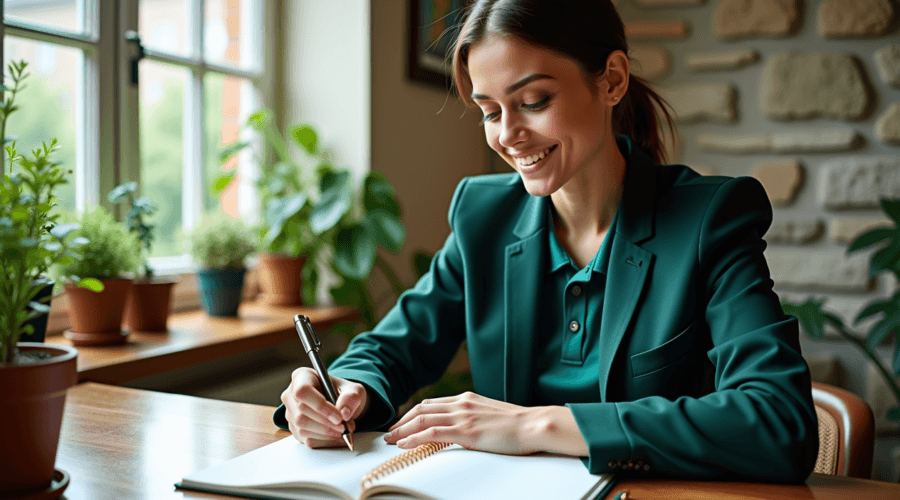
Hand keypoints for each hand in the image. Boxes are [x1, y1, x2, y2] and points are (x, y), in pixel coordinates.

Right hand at [280, 367, 367, 447]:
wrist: (341, 405)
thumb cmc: (343, 393)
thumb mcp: (354, 390)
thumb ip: (352, 397)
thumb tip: (344, 413)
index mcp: (302, 376)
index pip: (303, 391)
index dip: (319, 406)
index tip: (338, 417)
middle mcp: (291, 394)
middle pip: (301, 412)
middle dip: (326, 423)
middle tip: (344, 427)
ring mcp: (290, 412)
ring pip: (302, 428)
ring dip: (326, 433)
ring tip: (343, 430)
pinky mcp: (294, 429)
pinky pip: (305, 439)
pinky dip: (324, 440)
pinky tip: (336, 435)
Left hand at [383, 392, 541, 454]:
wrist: (534, 424)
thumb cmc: (517, 424)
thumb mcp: (489, 415)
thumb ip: (473, 418)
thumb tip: (462, 429)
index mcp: (467, 399)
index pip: (431, 404)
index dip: (412, 414)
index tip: (402, 424)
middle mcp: (461, 403)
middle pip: (422, 410)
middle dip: (402, 422)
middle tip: (390, 433)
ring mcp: (463, 416)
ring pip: (423, 420)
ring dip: (403, 430)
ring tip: (391, 440)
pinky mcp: (466, 431)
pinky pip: (432, 433)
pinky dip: (414, 437)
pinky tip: (405, 444)